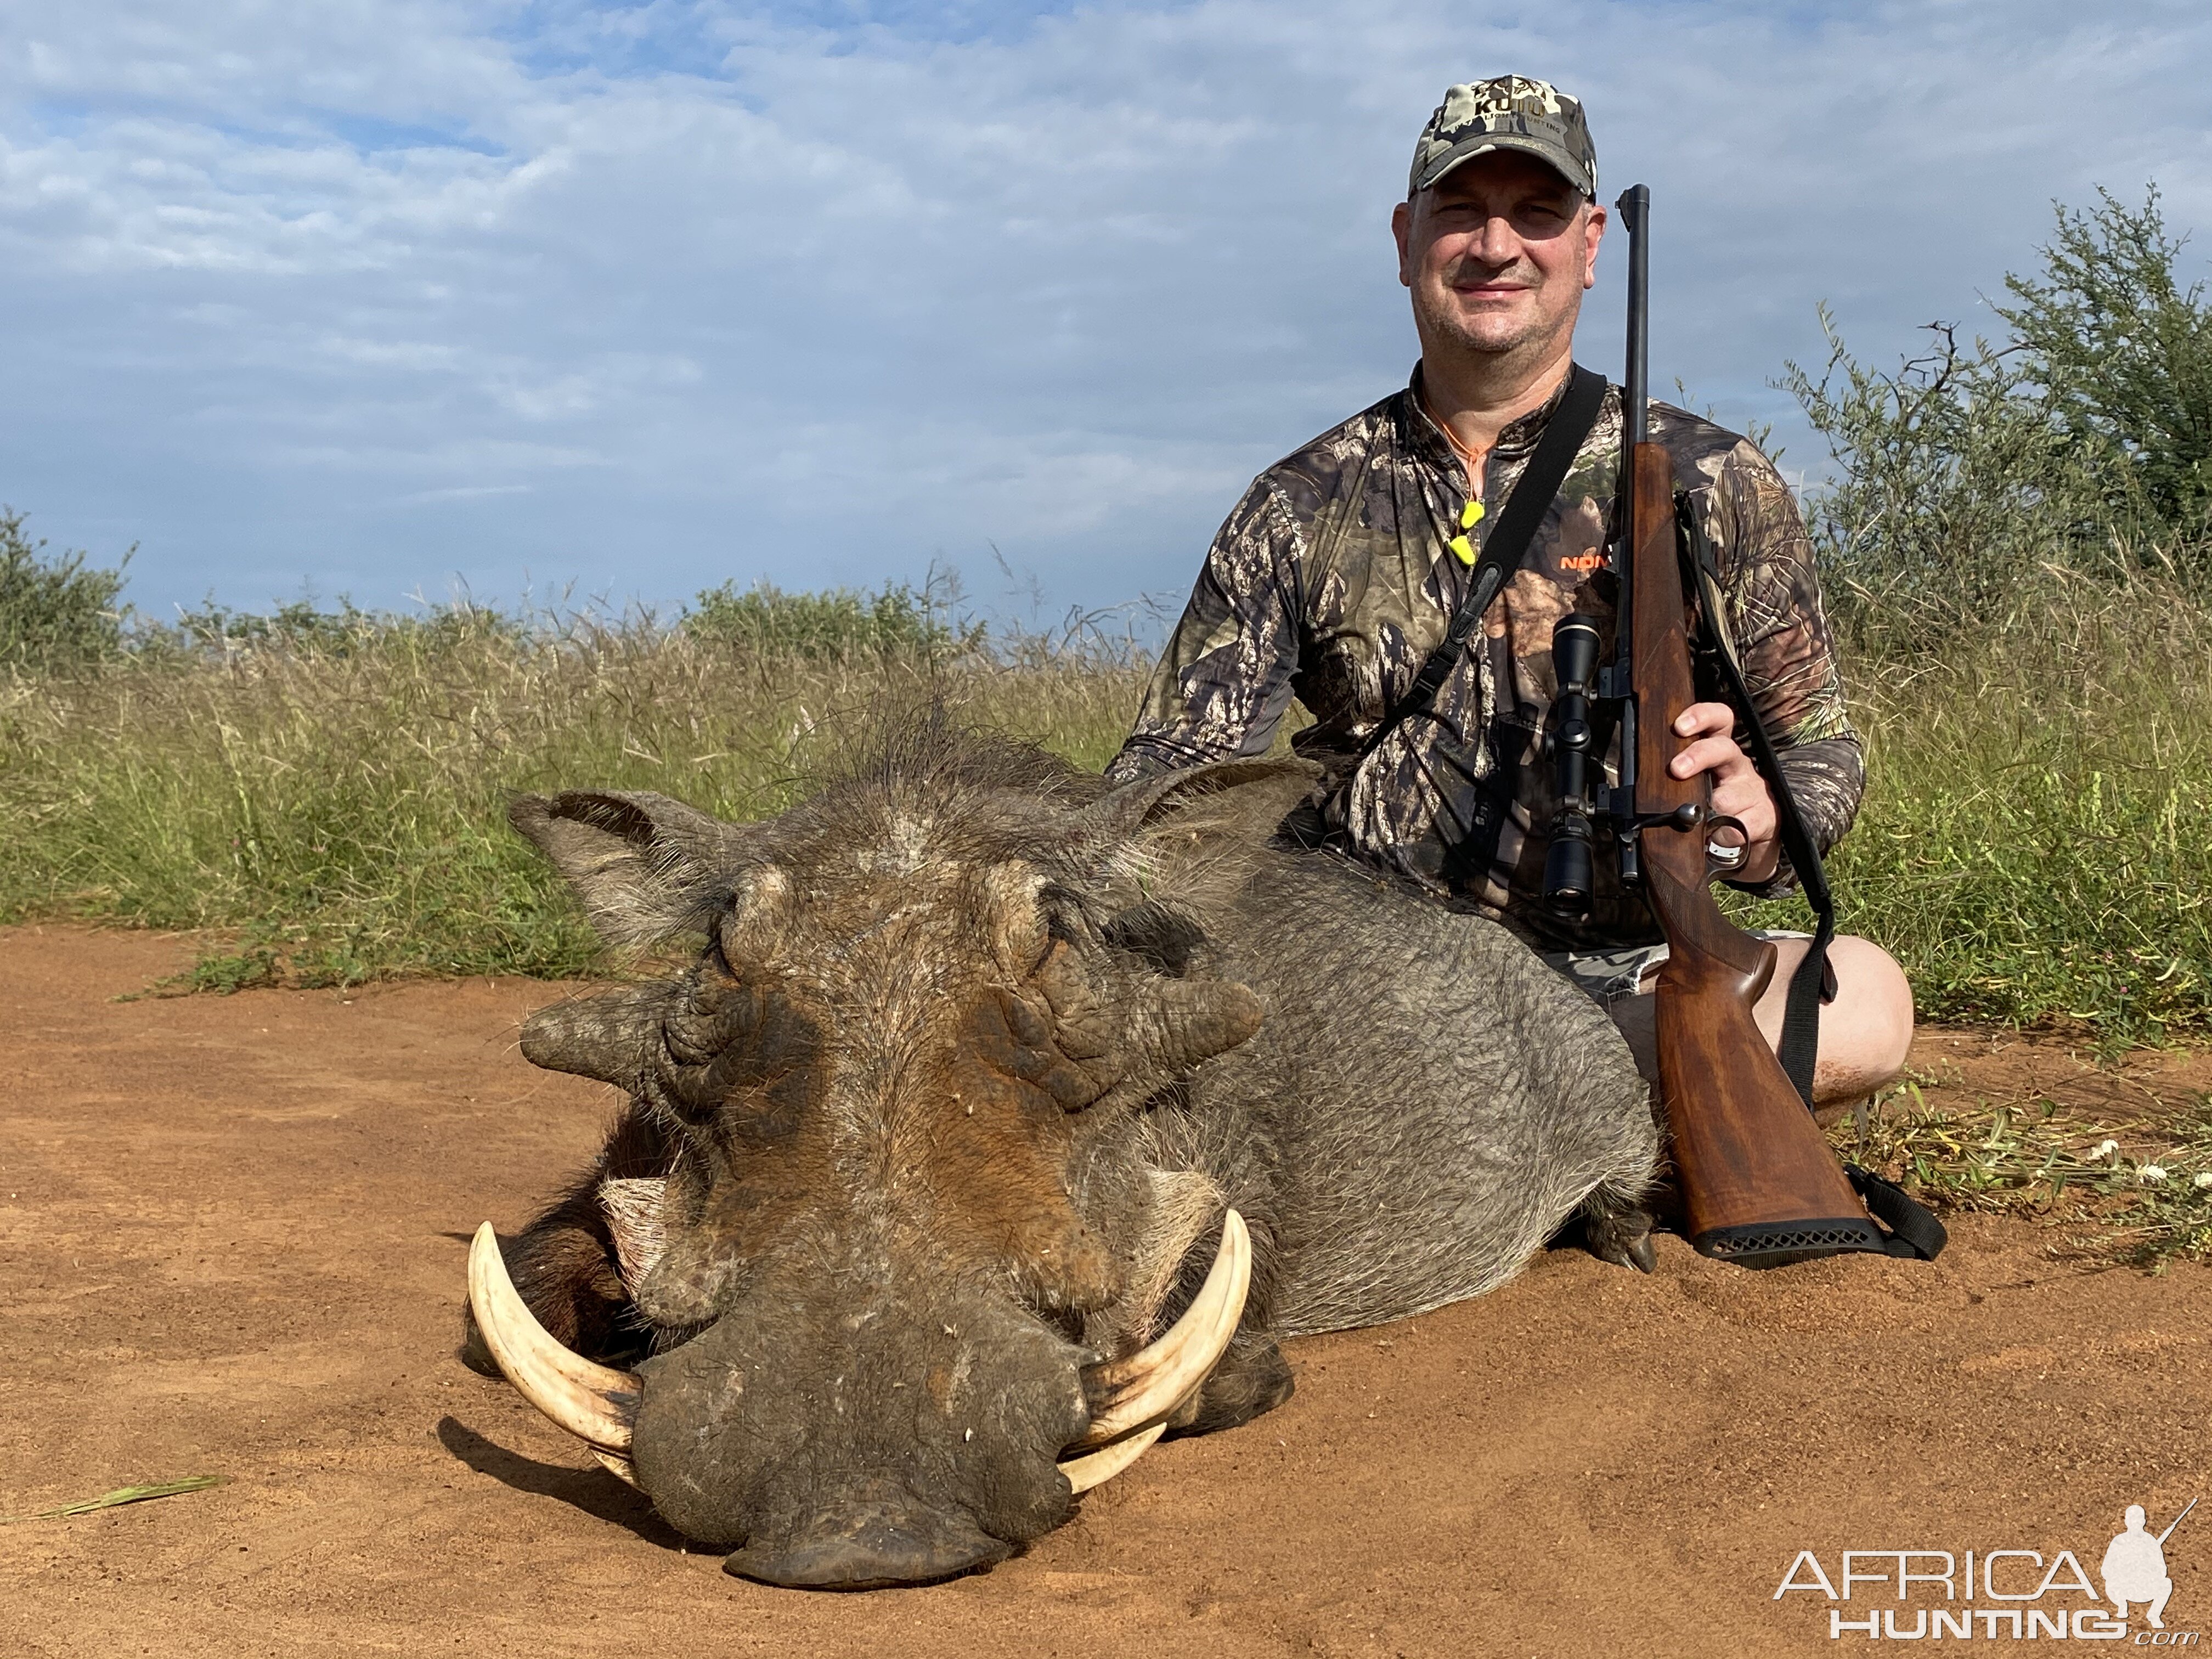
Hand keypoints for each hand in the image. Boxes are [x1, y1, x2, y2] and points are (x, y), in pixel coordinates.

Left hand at [1668, 702, 1779, 883]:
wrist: (1751, 834)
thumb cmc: (1714, 804)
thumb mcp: (1696, 783)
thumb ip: (1676, 777)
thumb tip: (1636, 780)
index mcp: (1719, 751)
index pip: (1718, 720)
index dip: (1701, 716)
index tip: (1679, 726)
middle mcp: (1737, 765)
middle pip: (1723, 748)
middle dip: (1698, 756)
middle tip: (1677, 769)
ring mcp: (1753, 791)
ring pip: (1729, 796)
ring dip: (1710, 810)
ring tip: (1697, 821)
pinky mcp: (1765, 817)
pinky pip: (1741, 827)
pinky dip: (1724, 836)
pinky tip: (1716, 838)